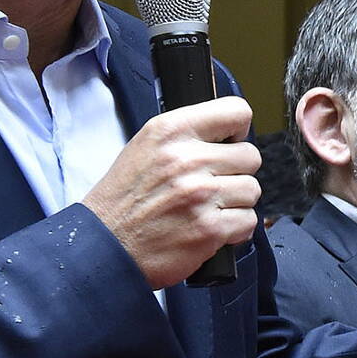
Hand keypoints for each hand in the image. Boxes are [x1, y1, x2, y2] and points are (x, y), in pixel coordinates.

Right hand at [82, 98, 261, 288]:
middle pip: (250, 156)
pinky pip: (248, 221)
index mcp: (170, 131)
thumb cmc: (123, 201)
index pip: (236, 111)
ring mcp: (200, 194)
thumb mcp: (145, 148)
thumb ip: (187, 136)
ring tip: (206, 208)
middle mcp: (186, 160)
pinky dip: (235, 229)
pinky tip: (209, 227)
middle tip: (211, 185)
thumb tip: (230, 133)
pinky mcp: (210, 228)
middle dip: (236, 172)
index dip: (238, 129)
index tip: (229, 143)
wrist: (104, 246)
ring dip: (235, 202)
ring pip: (252, 189)